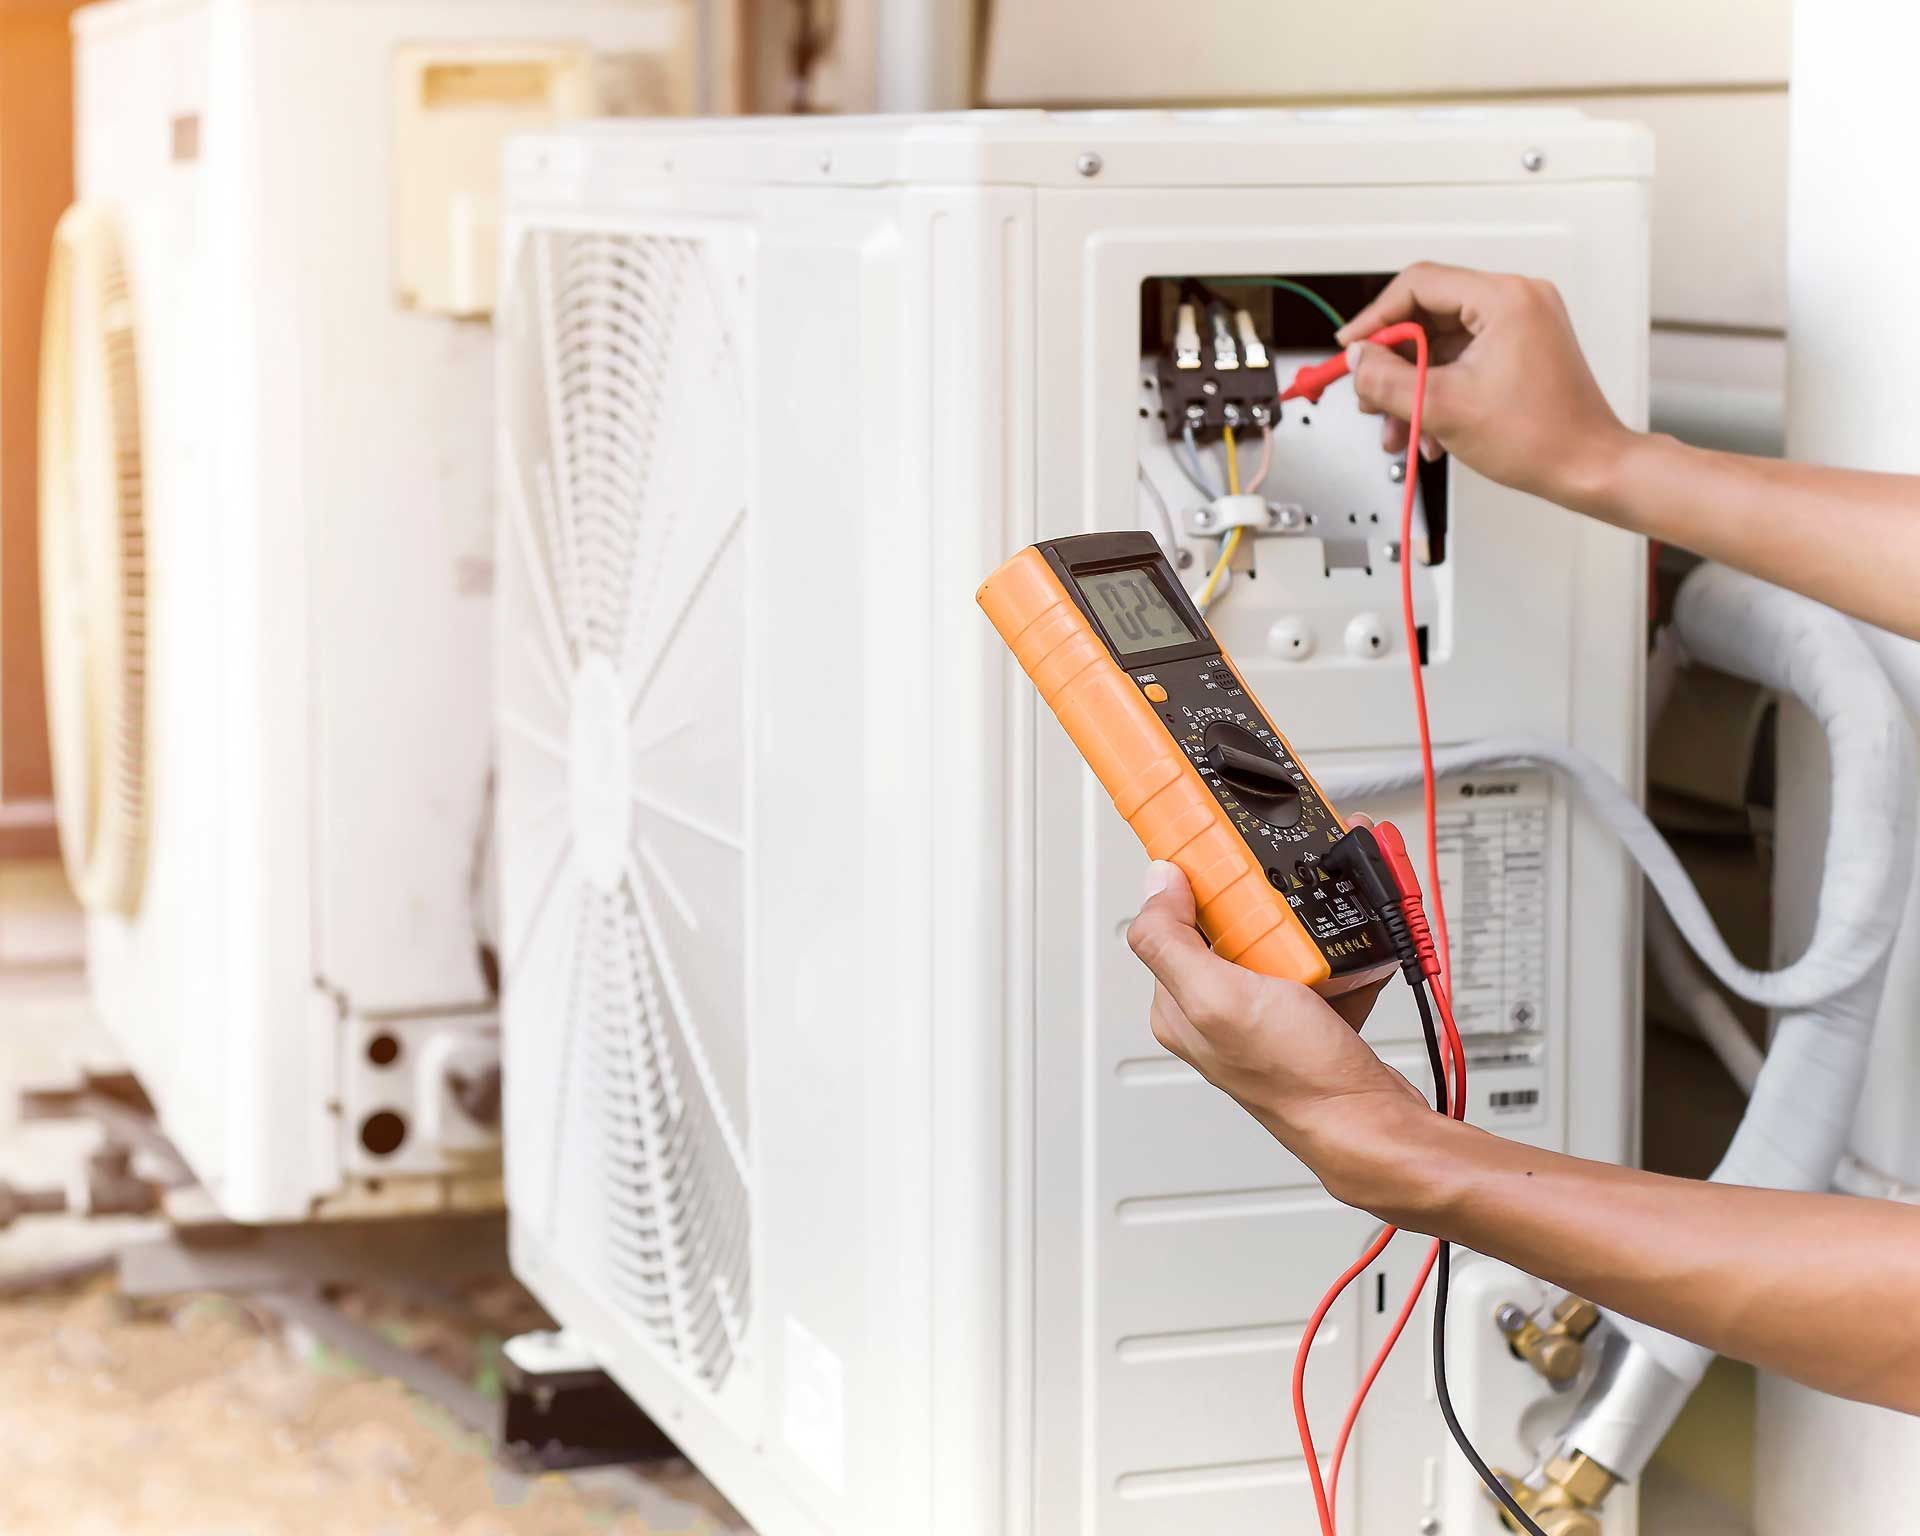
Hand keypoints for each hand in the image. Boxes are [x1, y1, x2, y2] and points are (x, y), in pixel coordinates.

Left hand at [1126, 859, 1428, 1214]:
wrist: (1369, 1122)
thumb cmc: (1297, 1077)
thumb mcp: (1218, 998)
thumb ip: (1170, 940)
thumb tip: (1152, 883)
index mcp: (1177, 1004)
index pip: (1171, 922)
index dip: (1199, 885)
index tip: (1233, 862)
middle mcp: (1215, 1009)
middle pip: (1229, 925)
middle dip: (1265, 902)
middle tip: (1290, 903)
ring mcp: (1262, 1015)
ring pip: (1278, 942)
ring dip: (1309, 925)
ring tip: (1327, 926)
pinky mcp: (1305, 1018)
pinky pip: (1320, 967)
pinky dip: (1340, 954)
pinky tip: (1354, 952)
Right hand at [1335, 262, 1634, 511]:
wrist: (1588, 468)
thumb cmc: (1541, 438)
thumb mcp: (1442, 407)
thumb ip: (1387, 378)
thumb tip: (1357, 360)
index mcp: (1504, 299)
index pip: (1418, 285)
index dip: (1374, 318)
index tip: (1351, 348)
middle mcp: (1517, 301)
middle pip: (1427, 316)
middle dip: (1392, 362)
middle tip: (1369, 394)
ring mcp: (1521, 325)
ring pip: (1441, 344)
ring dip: (1412, 385)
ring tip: (1397, 425)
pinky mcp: (1520, 350)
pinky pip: (1462, 360)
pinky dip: (1438, 391)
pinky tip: (1426, 429)